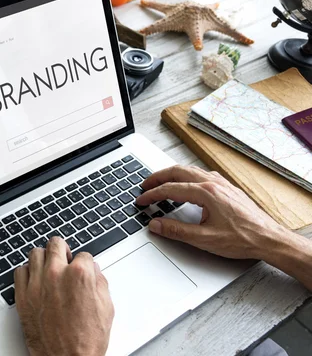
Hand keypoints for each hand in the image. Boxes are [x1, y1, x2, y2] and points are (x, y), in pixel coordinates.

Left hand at [14, 237, 113, 355]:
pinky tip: (34, 279)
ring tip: (49, 267)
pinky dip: (27, 272)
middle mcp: (56, 274)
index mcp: (79, 275)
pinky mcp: (22, 296)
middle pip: (56, 244)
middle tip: (64, 258)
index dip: (85, 263)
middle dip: (63, 250)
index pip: (83, 254)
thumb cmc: (86, 340)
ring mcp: (37, 284)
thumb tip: (94, 271)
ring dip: (44, 258)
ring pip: (35, 253)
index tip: (83, 269)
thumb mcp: (106, 308)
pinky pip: (19, 271)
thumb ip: (100, 282)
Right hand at [136, 165, 287, 259]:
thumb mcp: (205, 239)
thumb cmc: (243, 239)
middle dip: (158, 178)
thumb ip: (176, 231)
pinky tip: (185, 184)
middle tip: (145, 186)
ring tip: (160, 183)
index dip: (152, 195)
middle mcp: (214, 183)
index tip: (141, 200)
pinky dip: (186, 177)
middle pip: (178, 172)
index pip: (170, 189)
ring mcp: (222, 184)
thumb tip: (156, 224)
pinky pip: (201, 175)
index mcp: (206, 193)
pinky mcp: (227, 188)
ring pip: (190, 170)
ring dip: (172, 175)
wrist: (269, 239)